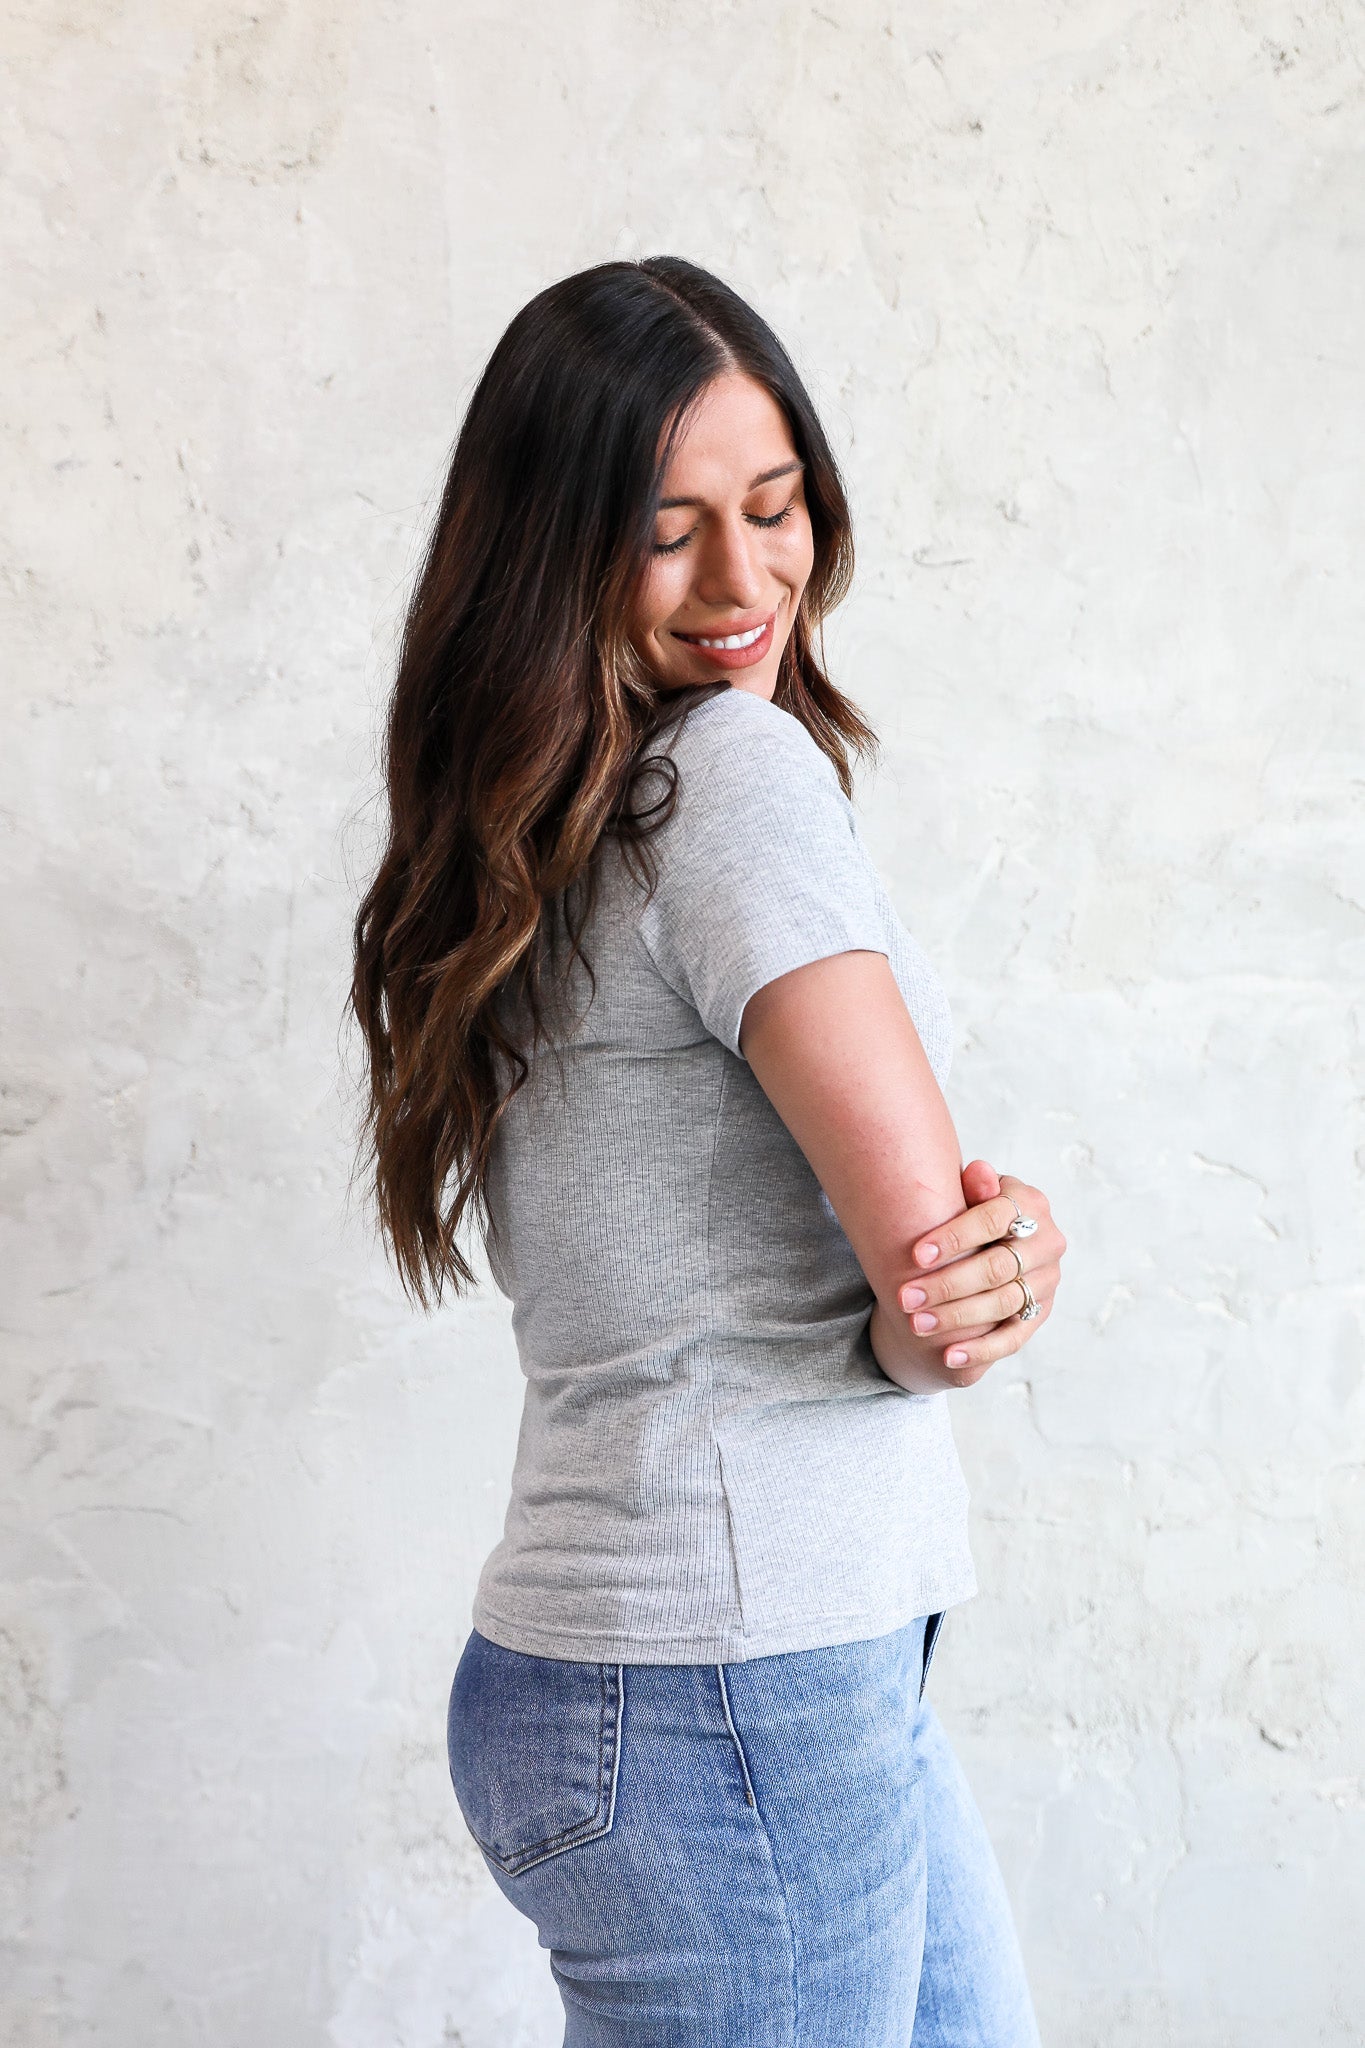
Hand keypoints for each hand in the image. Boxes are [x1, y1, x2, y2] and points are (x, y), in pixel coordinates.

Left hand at [875, 1161, 1066, 1391]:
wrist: (995, 1239)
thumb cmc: (973, 1210)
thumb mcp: (972, 1191)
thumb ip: (974, 1184)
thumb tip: (977, 1173)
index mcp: (1031, 1203)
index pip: (994, 1220)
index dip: (955, 1238)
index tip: (915, 1255)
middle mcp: (1047, 1241)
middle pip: (996, 1267)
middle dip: (947, 1285)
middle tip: (905, 1297)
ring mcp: (1047, 1279)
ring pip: (1002, 1304)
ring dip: (956, 1317)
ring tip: (916, 1325)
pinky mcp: (1041, 1311)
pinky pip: (1013, 1337)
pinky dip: (981, 1349)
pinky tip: (949, 1357)